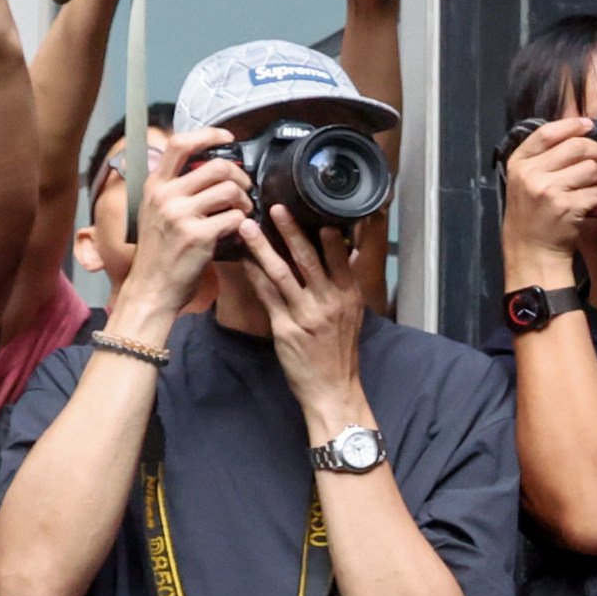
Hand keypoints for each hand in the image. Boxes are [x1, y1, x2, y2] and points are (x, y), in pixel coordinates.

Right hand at [116, 127, 244, 327]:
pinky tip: (236, 232)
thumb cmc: (159, 250)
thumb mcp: (154, 211)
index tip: (228, 138)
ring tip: (241, 212)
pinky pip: (236, 218)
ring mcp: (180, 215)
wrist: (151, 288)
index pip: (180, 144)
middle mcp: (165, 196)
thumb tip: (207, 164)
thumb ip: (175, 187)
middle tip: (243, 190)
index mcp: (155, 186)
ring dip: (245, 201)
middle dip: (240, 176)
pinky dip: (243, 224)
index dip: (208, 134)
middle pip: (217, 166)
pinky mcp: (198, 236)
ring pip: (231, 190)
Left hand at [234, 200, 374, 420]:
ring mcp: (306, 315)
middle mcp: (329, 302)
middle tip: (274, 207)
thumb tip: (345, 250)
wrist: (332, 388)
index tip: (310, 207)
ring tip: (247, 228)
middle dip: (289, 230)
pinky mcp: (285, 329)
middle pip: (307, 259)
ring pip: (282, 273)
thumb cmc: (341, 349)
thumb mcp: (353, 313)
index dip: (324, 232)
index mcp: (348, 294)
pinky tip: (243, 261)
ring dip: (262, 248)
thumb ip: (345, 282)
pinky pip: (267, 296)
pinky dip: (254, 276)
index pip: (337, 256)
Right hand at [501, 118, 596, 284]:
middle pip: (576, 146)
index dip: (572, 125)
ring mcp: (548, 190)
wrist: (531, 252)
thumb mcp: (525, 181)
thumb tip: (578, 132)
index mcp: (518, 163)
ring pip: (592, 168)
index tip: (588, 125)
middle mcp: (530, 174)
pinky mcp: (566, 207)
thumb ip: (544, 158)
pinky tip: (596, 206)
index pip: (547, 132)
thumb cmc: (533, 215)